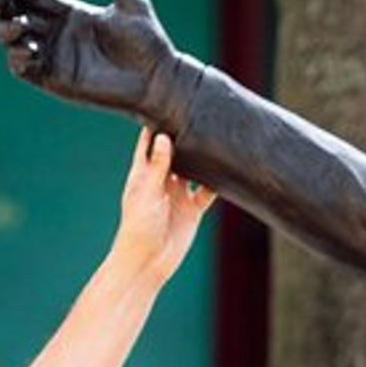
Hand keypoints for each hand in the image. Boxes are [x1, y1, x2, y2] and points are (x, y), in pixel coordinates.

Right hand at [0, 0, 177, 116]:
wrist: (156, 81)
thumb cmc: (148, 41)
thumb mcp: (131, 1)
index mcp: (70, 12)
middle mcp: (57, 33)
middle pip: (15, 14)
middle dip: (0, 5)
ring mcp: (54, 57)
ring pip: (14, 41)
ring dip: (8, 31)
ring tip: (19, 26)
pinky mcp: (54, 81)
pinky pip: (24, 69)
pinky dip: (18, 59)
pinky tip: (27, 50)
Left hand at [113, 127, 217, 284]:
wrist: (147, 263)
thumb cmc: (137, 228)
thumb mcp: (146, 193)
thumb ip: (156, 166)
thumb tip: (162, 136)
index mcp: (143, 174)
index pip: (149, 142)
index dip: (156, 124)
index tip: (168, 103)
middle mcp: (161, 180)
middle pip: (175, 151)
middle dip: (185, 136)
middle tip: (201, 114)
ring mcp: (178, 194)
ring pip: (194, 169)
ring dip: (203, 158)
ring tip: (218, 137)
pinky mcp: (192, 209)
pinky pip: (208, 191)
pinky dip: (217, 182)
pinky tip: (227, 171)